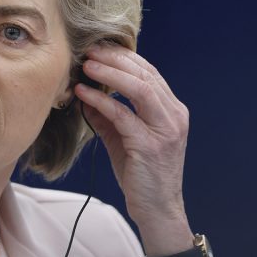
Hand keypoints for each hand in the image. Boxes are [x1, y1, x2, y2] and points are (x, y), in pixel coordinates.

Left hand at [73, 45, 188, 229]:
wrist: (157, 208)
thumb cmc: (141, 173)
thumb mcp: (123, 139)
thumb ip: (108, 117)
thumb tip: (85, 96)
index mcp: (171, 111)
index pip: (149, 73)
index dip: (123, 58)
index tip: (98, 49)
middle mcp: (174, 116)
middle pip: (145, 75)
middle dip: (115, 59)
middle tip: (89, 50)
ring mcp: (165, 130)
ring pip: (140, 89)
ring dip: (110, 74)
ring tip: (86, 65)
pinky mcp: (150, 145)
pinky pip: (123, 115)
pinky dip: (101, 101)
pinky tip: (82, 93)